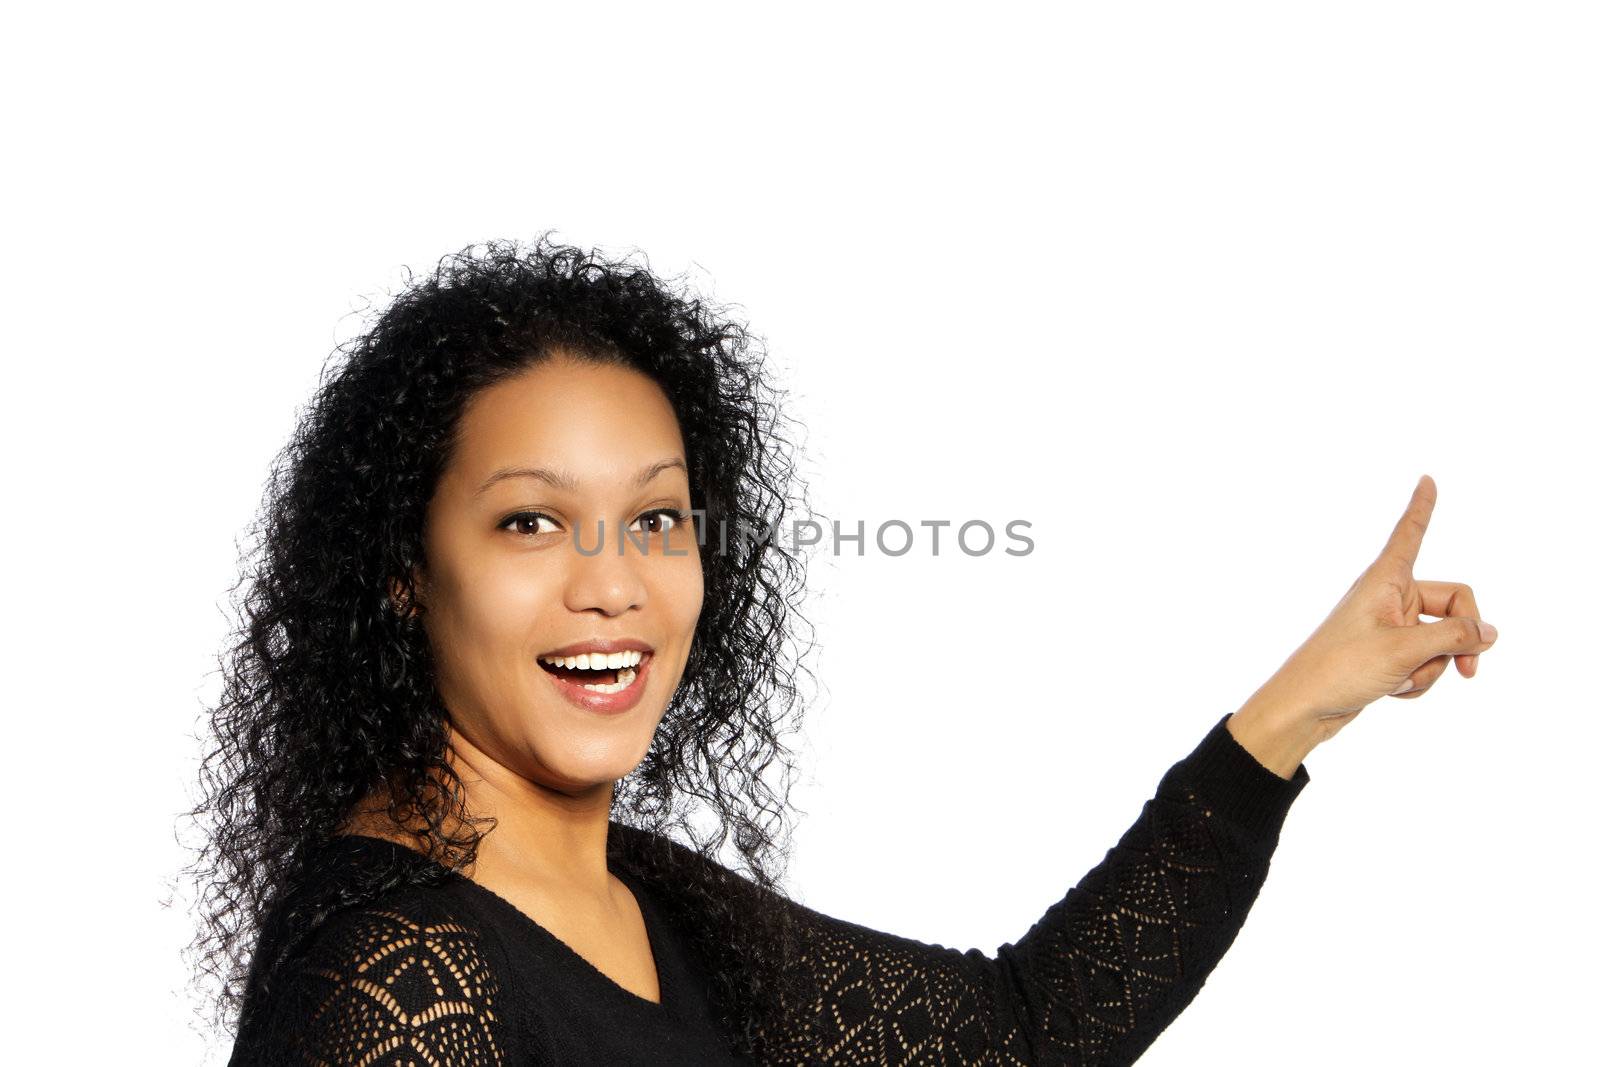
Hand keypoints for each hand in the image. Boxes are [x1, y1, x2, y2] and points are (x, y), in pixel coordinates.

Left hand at [1231, 474, 1497, 771]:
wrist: (1305, 708)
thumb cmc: (1340, 669)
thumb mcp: (1406, 650)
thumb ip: (1455, 636)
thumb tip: (1490, 632)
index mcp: (1384, 580)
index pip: (1409, 534)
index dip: (1422, 508)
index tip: (1427, 479)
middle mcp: (1389, 597)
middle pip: (1454, 605)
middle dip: (1462, 640)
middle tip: (1469, 670)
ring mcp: (1390, 627)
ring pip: (1442, 641)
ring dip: (1432, 667)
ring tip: (1398, 678)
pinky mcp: (1389, 654)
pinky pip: (1425, 663)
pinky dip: (1417, 680)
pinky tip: (1391, 690)